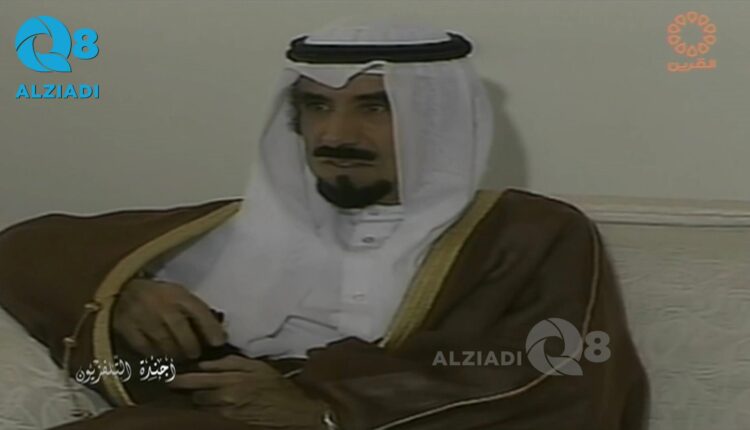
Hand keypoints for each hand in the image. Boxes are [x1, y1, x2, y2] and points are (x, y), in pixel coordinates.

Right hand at [112, 278, 226, 360]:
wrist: (125, 290)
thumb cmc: (162, 297)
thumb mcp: (182, 296)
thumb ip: (199, 313)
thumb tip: (220, 338)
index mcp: (179, 295)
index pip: (199, 312)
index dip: (212, 329)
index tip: (219, 343)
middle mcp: (162, 305)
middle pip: (182, 333)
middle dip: (192, 347)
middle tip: (195, 354)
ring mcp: (143, 317)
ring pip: (165, 344)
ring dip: (176, 355)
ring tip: (180, 358)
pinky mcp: (127, 328)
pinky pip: (145, 349)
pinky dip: (156, 355)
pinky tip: (161, 356)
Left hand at [169, 355, 328, 428]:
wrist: (292, 410)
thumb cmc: (275, 385)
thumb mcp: (255, 365)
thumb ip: (228, 362)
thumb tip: (204, 363)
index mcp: (229, 381)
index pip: (195, 380)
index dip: (179, 379)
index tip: (168, 376)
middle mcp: (224, 399)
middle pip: (194, 397)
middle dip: (191, 391)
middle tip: (189, 384)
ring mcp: (225, 415)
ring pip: (201, 408)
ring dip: (200, 402)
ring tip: (205, 395)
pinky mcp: (229, 424)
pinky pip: (210, 417)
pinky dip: (209, 411)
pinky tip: (215, 405)